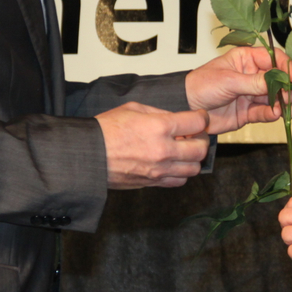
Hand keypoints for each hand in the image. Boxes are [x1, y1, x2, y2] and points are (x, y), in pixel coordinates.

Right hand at [95, 102, 210, 188]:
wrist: (88, 155)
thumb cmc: (106, 129)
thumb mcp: (134, 108)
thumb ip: (160, 113)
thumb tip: (176, 118)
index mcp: (160, 127)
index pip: (198, 122)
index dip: (203, 118)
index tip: (200, 117)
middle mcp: (163, 151)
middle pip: (201, 149)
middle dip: (201, 139)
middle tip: (195, 134)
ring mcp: (158, 170)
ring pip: (194, 169)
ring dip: (193, 158)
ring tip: (184, 150)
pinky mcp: (152, 183)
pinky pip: (178, 181)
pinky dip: (181, 173)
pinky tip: (173, 163)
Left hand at [185, 46, 291, 134]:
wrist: (187, 108)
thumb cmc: (202, 85)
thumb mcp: (228, 80)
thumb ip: (254, 83)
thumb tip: (277, 82)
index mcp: (246, 59)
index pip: (273, 58)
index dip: (285, 66)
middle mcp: (251, 75)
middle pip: (277, 79)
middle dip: (286, 88)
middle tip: (290, 96)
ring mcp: (251, 94)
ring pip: (274, 97)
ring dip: (282, 103)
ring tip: (286, 109)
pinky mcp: (249, 111)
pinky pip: (265, 112)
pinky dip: (272, 114)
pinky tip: (276, 114)